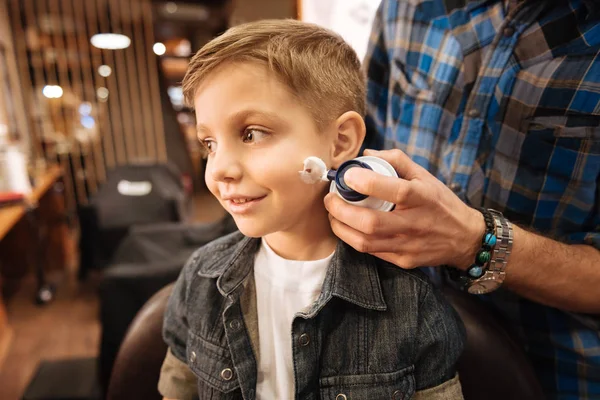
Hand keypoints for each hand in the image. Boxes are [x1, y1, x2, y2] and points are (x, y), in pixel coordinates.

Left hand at [324, 149, 485, 269]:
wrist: (464, 238)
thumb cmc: (440, 203)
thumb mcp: (425, 176)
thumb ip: (396, 160)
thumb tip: (367, 153)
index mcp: (422, 198)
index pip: (394, 190)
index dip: (366, 183)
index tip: (347, 175)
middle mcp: (415, 224)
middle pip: (371, 223)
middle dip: (341, 210)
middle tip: (330, 199)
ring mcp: (408, 245)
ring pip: (365, 242)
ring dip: (341, 228)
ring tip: (333, 214)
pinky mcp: (403, 261)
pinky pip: (371, 251)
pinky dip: (354, 238)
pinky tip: (347, 227)